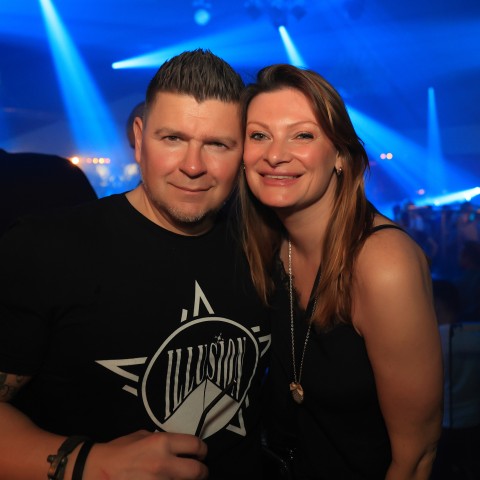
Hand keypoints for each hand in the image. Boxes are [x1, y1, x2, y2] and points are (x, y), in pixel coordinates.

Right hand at [82, 430, 207, 479]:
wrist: (95, 471)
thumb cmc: (119, 451)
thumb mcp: (143, 436)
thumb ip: (164, 440)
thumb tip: (180, 447)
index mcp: (161, 442)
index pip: (196, 446)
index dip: (201, 451)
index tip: (200, 455)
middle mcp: (163, 464)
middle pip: (198, 471)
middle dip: (201, 472)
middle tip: (198, 472)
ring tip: (180, 478)